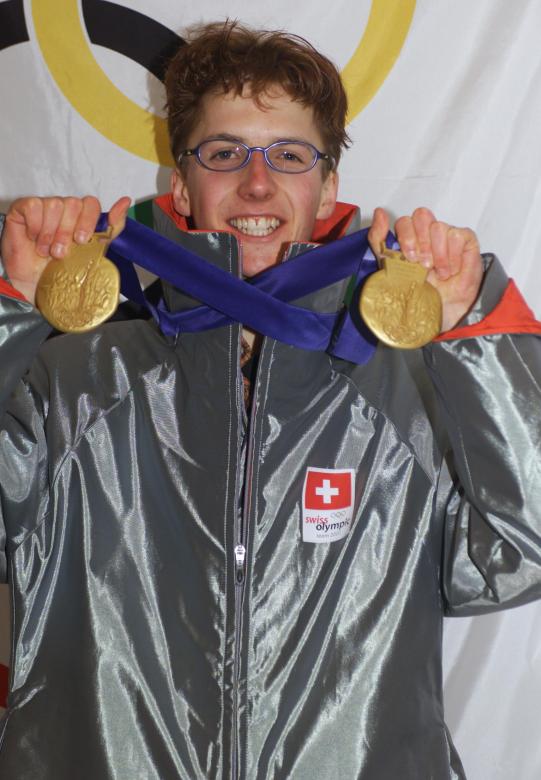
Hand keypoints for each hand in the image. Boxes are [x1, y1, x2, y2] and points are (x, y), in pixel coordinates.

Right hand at [1, 195, 130, 305]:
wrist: (36, 283)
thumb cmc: (62, 269)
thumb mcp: (93, 251)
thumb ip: (111, 228)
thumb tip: (126, 201)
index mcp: (81, 216)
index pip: (91, 203)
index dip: (88, 220)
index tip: (82, 240)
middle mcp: (63, 208)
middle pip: (73, 204)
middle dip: (68, 232)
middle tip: (61, 252)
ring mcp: (44, 206)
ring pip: (54, 204)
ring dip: (51, 233)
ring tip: (47, 251)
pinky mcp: (24, 208)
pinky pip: (33, 206)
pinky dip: (35, 226)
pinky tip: (34, 239)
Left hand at [368, 207, 483, 332]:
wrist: (442, 310)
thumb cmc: (420, 292)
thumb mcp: (391, 267)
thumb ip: (380, 240)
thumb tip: (379, 212)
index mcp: (411, 237)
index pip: (404, 221)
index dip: (406, 237)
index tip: (409, 258)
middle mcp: (429, 233)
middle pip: (422, 215)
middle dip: (420, 241)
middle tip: (423, 264)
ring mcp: (448, 234)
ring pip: (439, 226)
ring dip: (437, 254)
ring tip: (439, 273)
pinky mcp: (466, 240)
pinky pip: (457, 235)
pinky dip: (452, 256)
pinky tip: (451, 270)